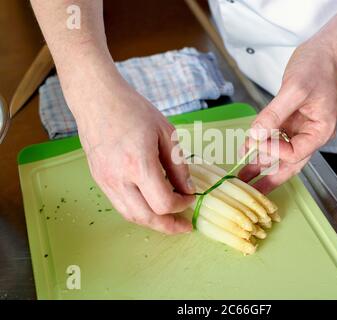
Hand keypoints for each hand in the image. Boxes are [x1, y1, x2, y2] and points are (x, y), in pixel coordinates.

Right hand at [64, 72, 194, 233]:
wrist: (97, 101)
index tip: (190, 197)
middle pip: (146, 218)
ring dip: (152, 223)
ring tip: (168, 221)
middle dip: (168, 226)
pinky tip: (150, 206)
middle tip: (183, 226)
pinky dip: (138, 211)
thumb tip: (188, 189)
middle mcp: (119, 178)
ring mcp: (106, 181)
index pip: (163, 203)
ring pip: (131, 216)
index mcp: (139, 165)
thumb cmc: (133, 111)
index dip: (181, 205)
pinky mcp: (99, 180)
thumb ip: (178, 166)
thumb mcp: (166, 134)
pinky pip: (120, 205)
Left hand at [239, 39, 336, 193]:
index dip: (275, 151)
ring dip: (262, 165)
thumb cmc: (317, 67)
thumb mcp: (294, 89)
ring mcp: (301, 129)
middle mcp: (312, 134)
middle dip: (269, 177)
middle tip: (250, 191)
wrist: (325, 51)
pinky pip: (276, 139)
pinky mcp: (292, 121)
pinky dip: (262, 145)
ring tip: (243, 178)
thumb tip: (255, 136)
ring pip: (281, 154)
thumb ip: (273, 114)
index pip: (295, 153)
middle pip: (290, 163)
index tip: (257, 141)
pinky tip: (248, 152)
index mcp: (320, 130)